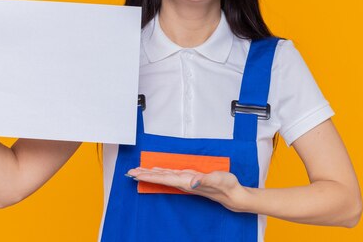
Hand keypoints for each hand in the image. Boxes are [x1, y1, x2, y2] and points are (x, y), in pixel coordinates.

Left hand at [127, 167, 248, 211]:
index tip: (137, 175)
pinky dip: (162, 172)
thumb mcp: (216, 179)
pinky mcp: (189, 178)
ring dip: (151, 174)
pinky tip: (157, 170)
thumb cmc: (225, 185)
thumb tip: (192, 182)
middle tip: (130, 172)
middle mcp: (183, 182)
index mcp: (186, 182)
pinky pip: (171, 174)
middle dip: (145, 175)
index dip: (149, 176)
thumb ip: (204, 180)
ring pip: (164, 176)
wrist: (232, 193)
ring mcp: (185, 180)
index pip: (163, 178)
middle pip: (160, 178)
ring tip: (139, 171)